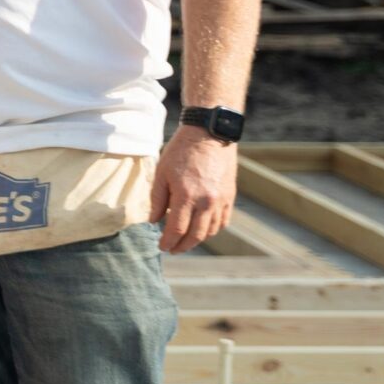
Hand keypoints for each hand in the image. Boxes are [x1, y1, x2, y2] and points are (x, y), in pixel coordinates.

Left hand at [151, 123, 236, 251]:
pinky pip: (223, 221)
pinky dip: (212, 229)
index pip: (177, 230)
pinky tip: (203, 229)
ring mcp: (221, 200)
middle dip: (182, 246)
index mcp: (186, 196)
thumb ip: (158, 200)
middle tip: (172, 249)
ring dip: (197, 239)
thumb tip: (154, 221)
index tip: (162, 247)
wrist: (209, 134)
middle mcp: (206, 202)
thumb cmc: (181, 152)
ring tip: (185, 240)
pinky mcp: (230, 197)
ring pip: (210, 231)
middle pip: (195, 235)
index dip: (168, 241)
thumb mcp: (161, 173)